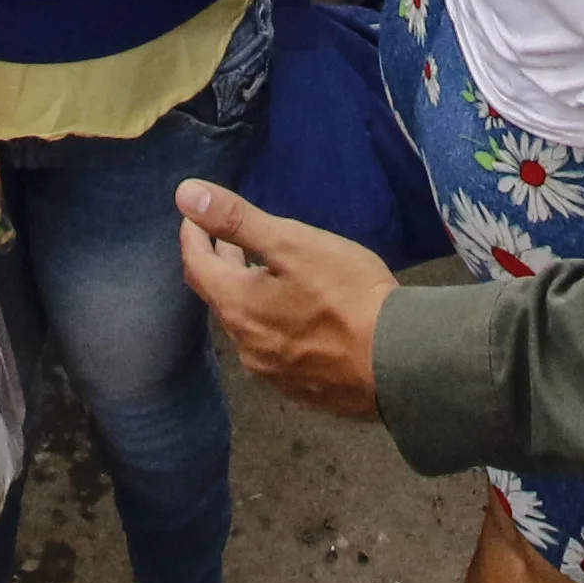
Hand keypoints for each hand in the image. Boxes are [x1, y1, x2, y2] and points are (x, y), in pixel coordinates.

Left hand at [172, 180, 392, 417]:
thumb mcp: (293, 243)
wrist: (398, 361)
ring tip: (262, 270)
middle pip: (220, 296)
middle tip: (228, 238)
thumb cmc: (347, 294)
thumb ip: (237, 220)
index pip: (196, 265)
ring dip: (247, 294)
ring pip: (247, 325)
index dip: (193, 235)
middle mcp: (245, 345)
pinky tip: (294, 313)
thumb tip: (184, 194)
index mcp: (237, 307)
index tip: (194, 215)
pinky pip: (272, 348)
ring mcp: (272, 372)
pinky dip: (272, 321)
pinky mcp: (300, 388)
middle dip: (220, 263)